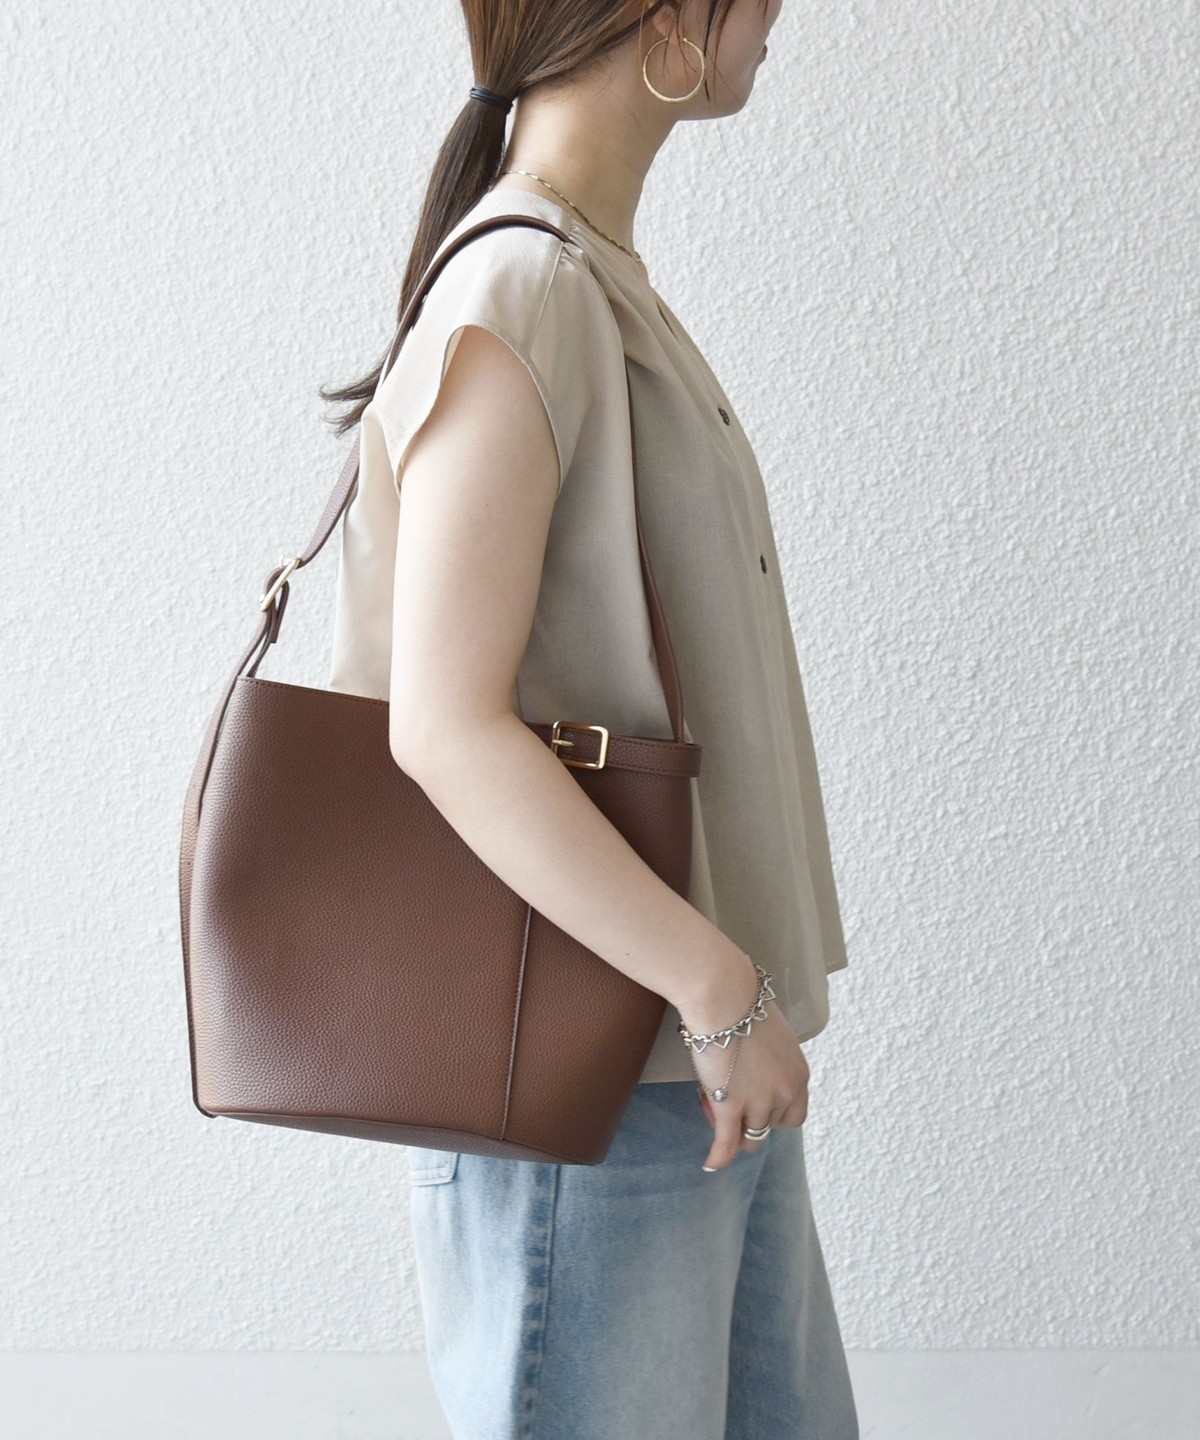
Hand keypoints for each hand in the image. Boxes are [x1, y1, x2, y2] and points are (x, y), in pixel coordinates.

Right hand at [681, 990, 809, 1171]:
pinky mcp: (731, 1106)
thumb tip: (756, 1065)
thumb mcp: (772, 1034)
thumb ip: (771, 1059)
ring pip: (750, 1137)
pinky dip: (719, 1156)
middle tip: (730, 1103)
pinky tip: (710, 1164)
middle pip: (772, 1128)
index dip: (774, 1114)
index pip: (794, 1114)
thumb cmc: (742, 1003)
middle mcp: (786, 1093)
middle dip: (753, 1121)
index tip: (756, 1105)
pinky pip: (727, 1142)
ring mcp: (760, 1102)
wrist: (724, 997)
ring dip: (731, 1128)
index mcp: (799, 1074)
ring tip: (710, 1109)